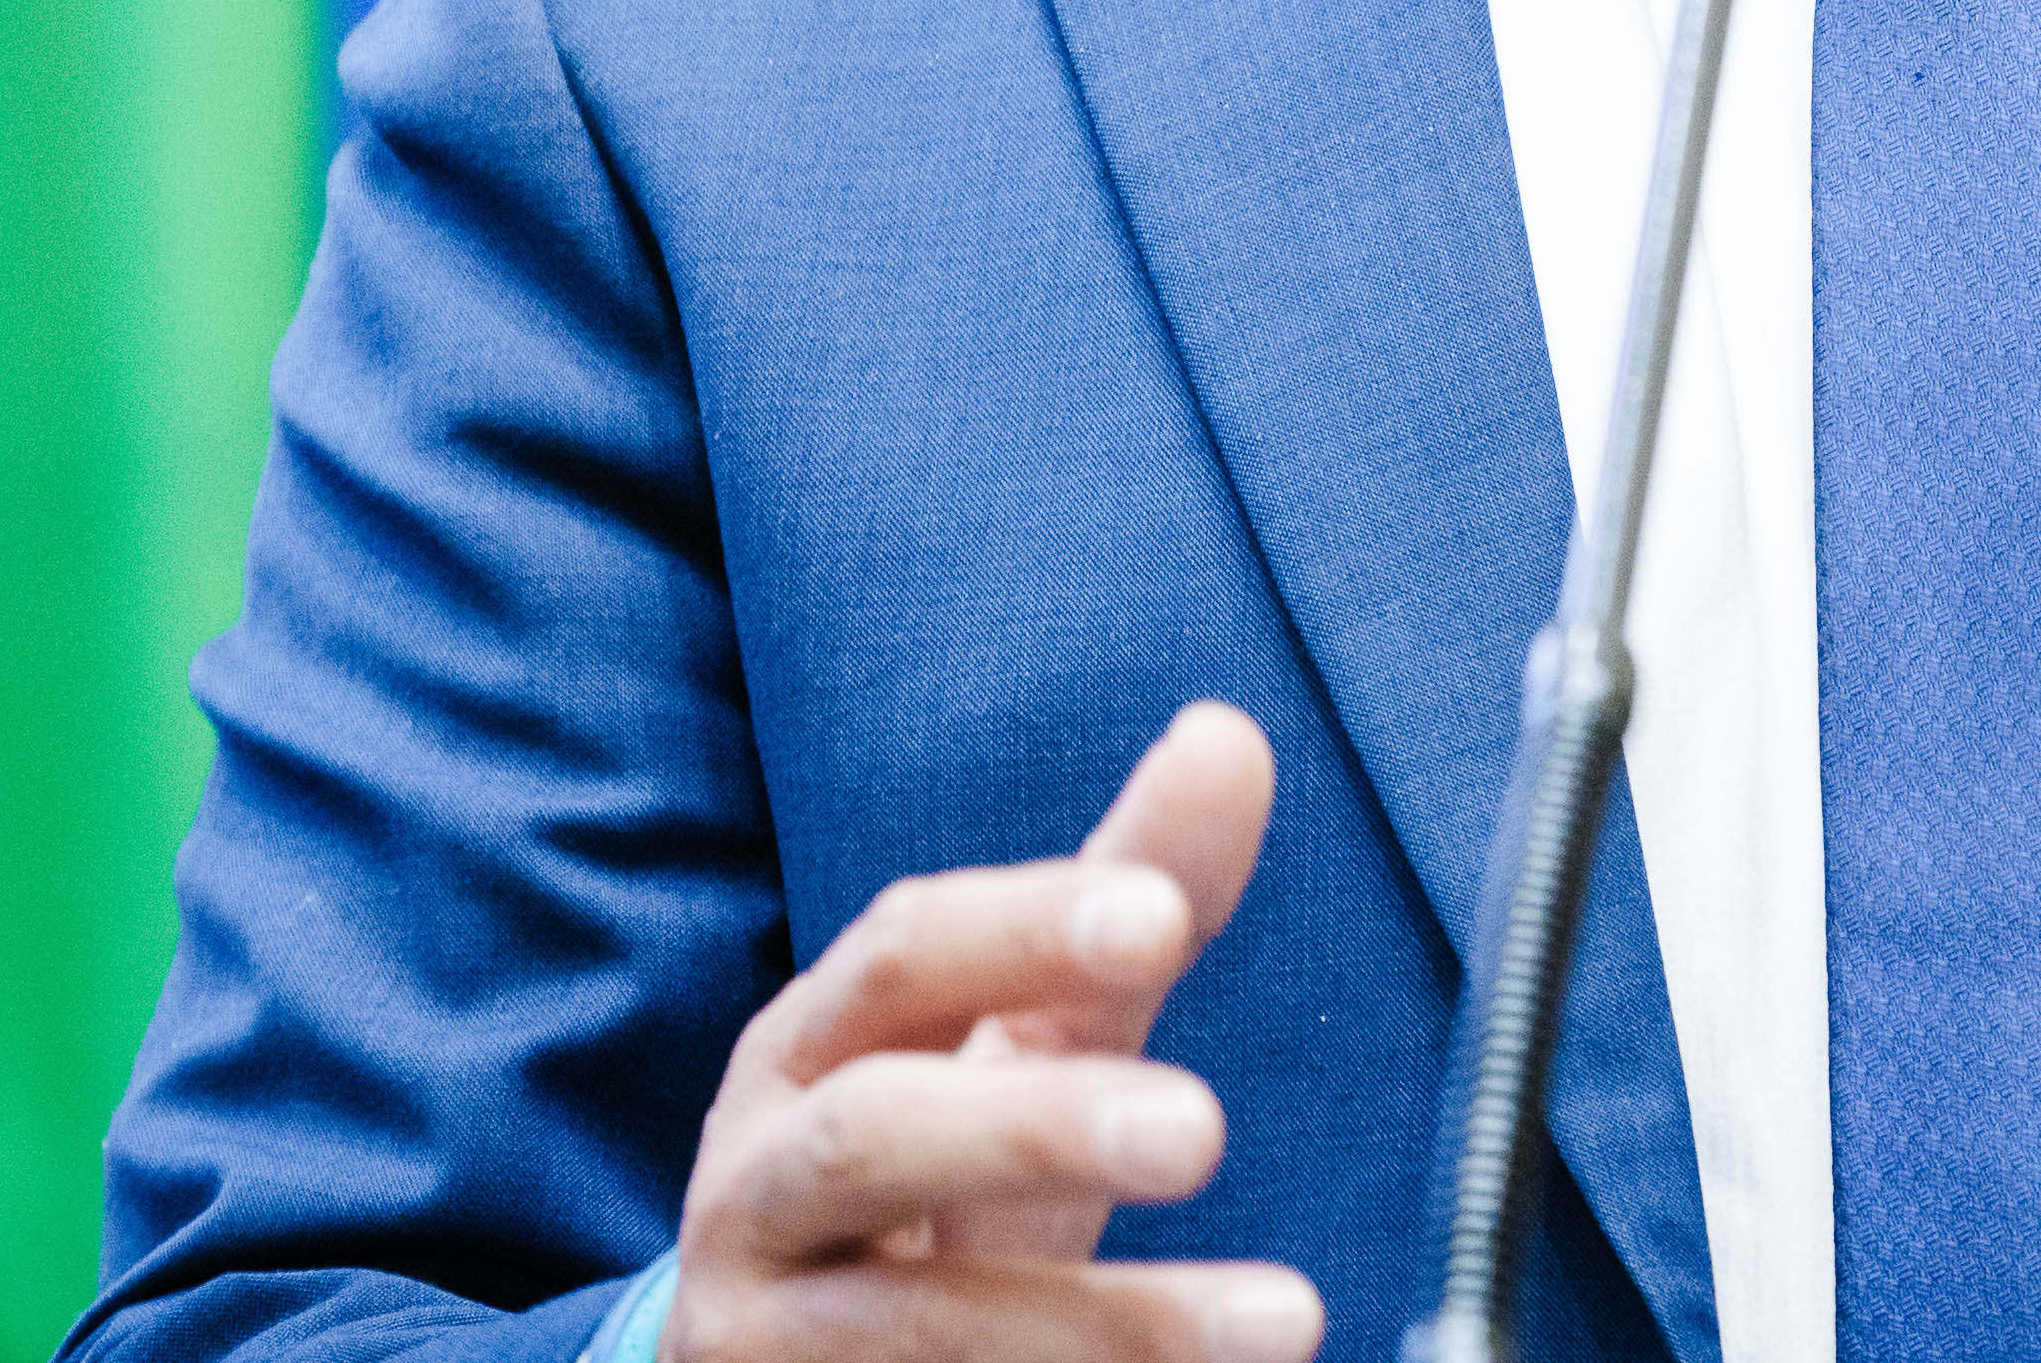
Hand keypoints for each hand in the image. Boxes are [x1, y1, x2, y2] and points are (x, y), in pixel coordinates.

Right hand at [670, 701, 1318, 1361]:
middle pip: (870, 1136)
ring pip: (905, 1323)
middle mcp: (758, 1179)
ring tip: (1281, 1322)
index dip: (1023, 927)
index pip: (904, 954)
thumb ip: (1120, 911)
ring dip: (1101, 1324)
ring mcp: (760, 1327)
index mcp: (816, 1043)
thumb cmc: (931, 1171)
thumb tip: (1230, 737)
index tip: (1162, 920)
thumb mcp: (1020, 1043)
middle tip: (1202, 1134)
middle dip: (1036, 1127)